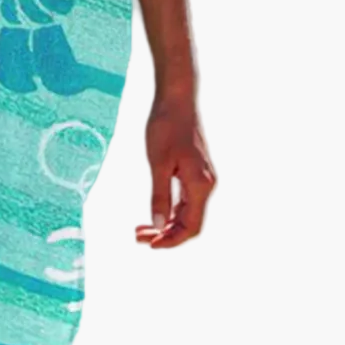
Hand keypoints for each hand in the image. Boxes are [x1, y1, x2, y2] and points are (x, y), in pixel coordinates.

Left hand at [135, 93, 215, 247]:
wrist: (176, 99)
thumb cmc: (166, 127)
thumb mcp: (158, 163)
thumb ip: (159, 196)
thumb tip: (158, 226)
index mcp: (200, 185)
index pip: (191, 226)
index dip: (172, 240)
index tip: (150, 245)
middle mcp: (205, 185)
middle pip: (189, 222)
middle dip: (165, 234)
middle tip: (138, 237)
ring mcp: (201, 178)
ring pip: (186, 212)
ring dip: (166, 224)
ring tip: (141, 229)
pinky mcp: (194, 171)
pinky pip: (185, 200)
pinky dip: (169, 210)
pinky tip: (154, 212)